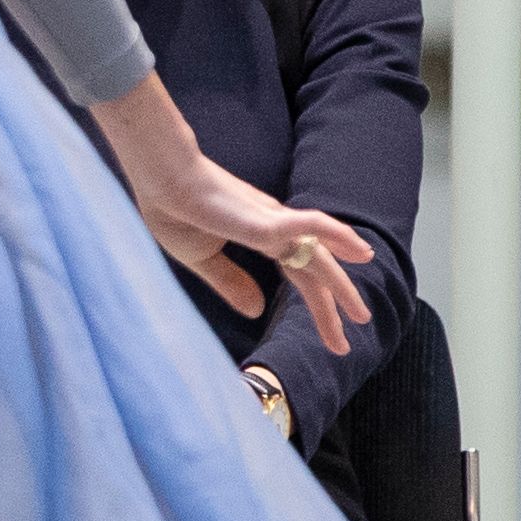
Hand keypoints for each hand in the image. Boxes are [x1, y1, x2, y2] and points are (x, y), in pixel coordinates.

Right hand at [92, 78, 366, 355]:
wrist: (158, 179)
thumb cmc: (172, 208)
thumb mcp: (201, 258)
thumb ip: (230, 282)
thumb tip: (257, 311)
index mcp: (260, 235)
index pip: (298, 274)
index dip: (316, 306)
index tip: (333, 338)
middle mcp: (275, 228)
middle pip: (313, 271)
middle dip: (333, 306)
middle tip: (349, 340)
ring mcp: (272, 222)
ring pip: (318, 255)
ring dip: (342, 285)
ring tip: (362, 314)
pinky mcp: (265, 218)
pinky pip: (310, 225)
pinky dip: (338, 236)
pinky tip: (361, 252)